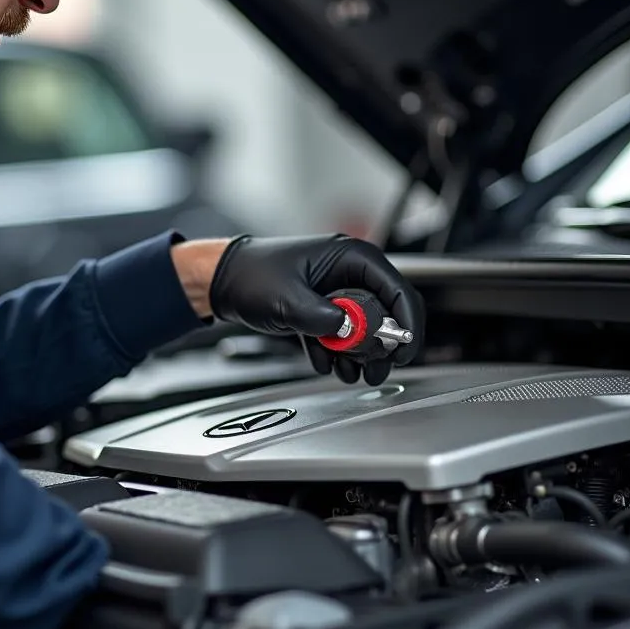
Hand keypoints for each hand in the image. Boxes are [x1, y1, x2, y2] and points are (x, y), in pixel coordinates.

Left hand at [209, 234, 423, 385]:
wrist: (223, 281)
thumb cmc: (251, 274)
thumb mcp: (288, 298)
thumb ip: (322, 317)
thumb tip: (350, 332)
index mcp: (350, 257)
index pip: (397, 289)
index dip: (406, 322)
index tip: (402, 351)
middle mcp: (349, 273)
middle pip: (387, 314)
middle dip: (380, 347)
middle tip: (372, 370)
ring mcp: (338, 293)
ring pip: (367, 331)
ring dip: (359, 355)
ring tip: (345, 371)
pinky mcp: (325, 310)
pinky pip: (345, 336)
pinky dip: (338, 353)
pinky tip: (323, 360)